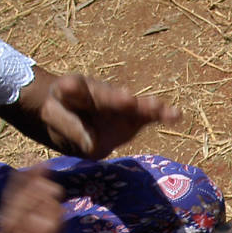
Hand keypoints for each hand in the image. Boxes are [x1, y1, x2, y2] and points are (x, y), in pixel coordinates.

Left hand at [38, 73, 181, 158]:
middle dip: (118, 99)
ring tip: (157, 108)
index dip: (73, 90)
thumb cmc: (60, 115)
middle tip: (128, 101)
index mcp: (73, 88)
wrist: (71, 118)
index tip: (70, 89)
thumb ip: (70, 127)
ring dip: (145, 106)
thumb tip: (91, 144)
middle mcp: (100, 92)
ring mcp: (119, 104)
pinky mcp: (133, 117)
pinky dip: (162, 115)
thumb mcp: (55, 119)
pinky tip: (176, 115)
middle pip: (109, 96)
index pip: (72, 88)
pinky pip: (148, 116)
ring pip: (133, 105)